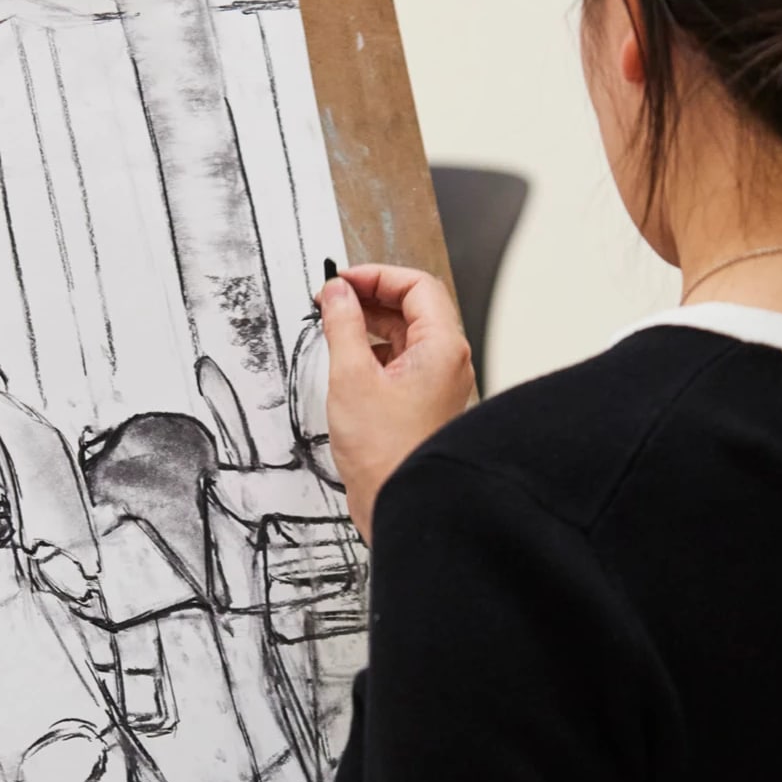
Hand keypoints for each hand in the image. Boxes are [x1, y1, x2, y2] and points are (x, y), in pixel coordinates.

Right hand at [318, 264, 475, 539]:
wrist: (401, 505)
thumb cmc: (388, 455)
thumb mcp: (351, 377)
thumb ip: (342, 325)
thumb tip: (336, 294)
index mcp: (443, 347)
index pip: (416, 285)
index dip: (376, 276)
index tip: (342, 282)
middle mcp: (448, 362)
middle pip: (413, 307)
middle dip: (371, 298)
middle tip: (333, 301)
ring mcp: (438, 383)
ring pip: (406, 335)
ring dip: (371, 326)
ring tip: (335, 330)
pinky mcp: (424, 403)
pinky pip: (402, 362)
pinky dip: (375, 353)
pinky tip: (349, 363)